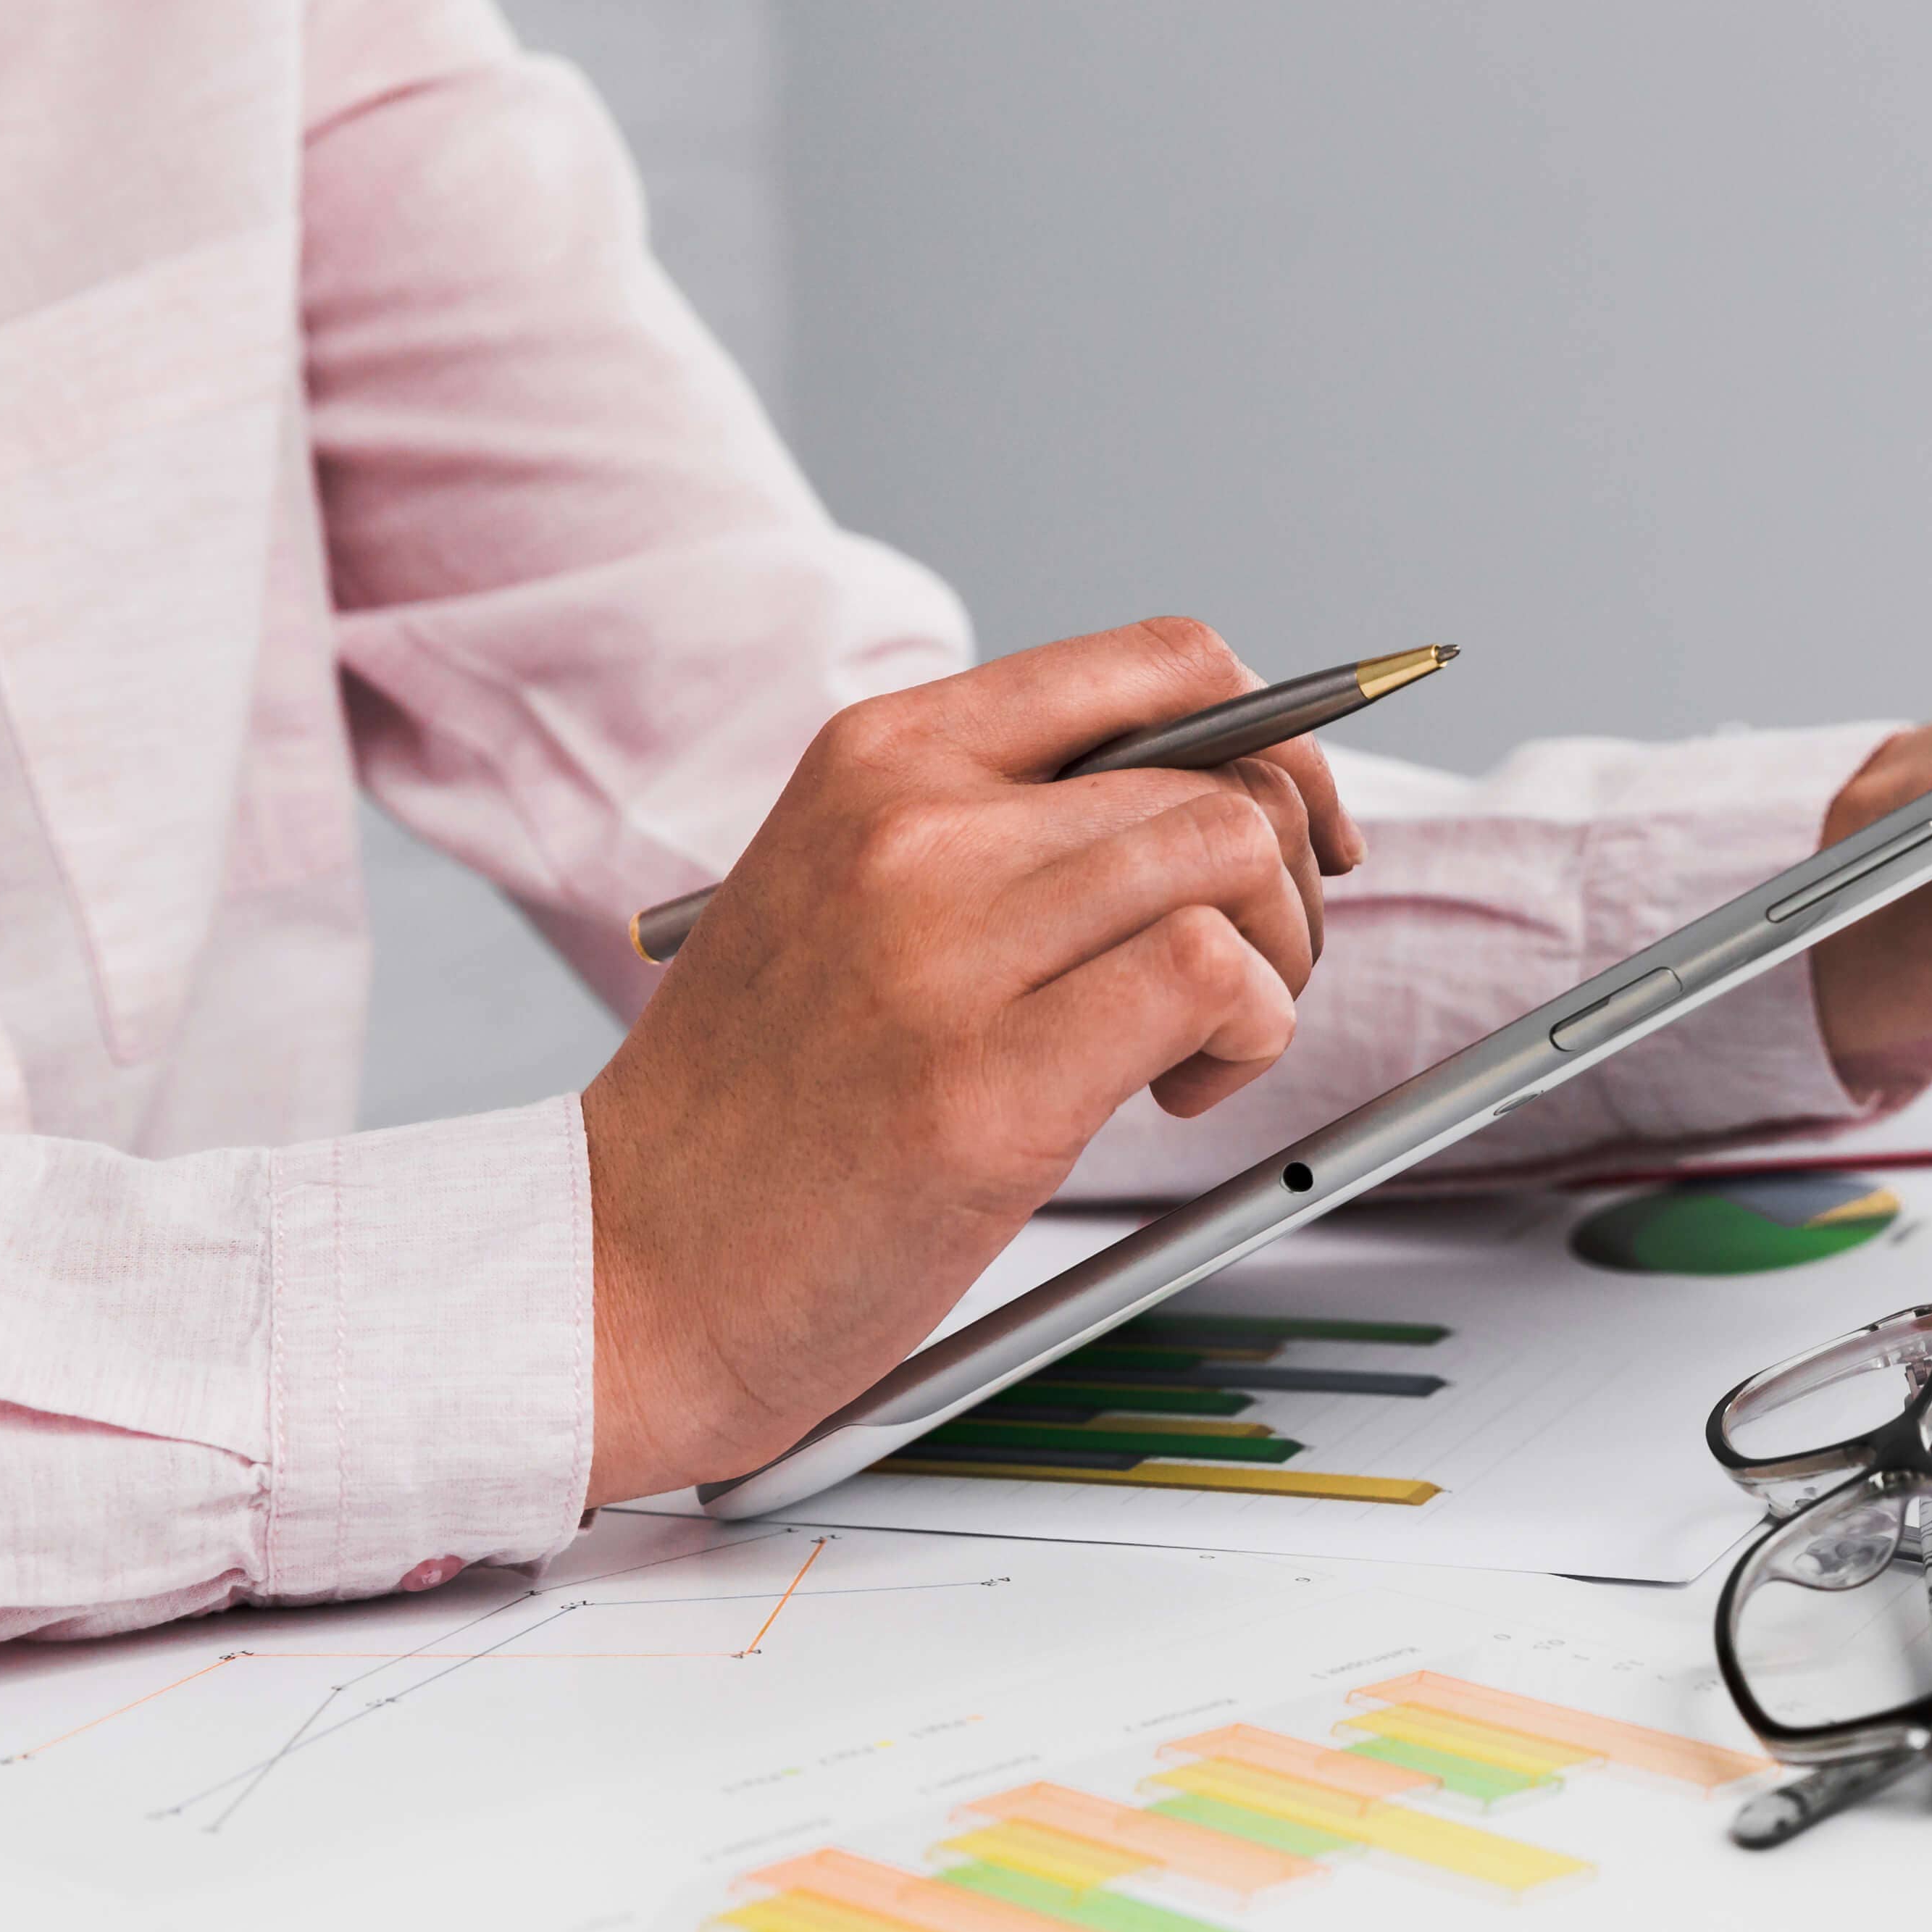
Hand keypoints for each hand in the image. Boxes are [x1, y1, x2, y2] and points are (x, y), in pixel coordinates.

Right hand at [577, 617, 1359, 1505]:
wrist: (626, 1265)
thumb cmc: (763, 1106)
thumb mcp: (852, 896)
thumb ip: (1009, 831)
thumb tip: (1231, 801)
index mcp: (881, 755)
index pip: (1160, 666)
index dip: (1280, 739)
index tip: (1306, 831)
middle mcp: (912, 822)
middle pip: (1226, 773)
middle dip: (1291, 883)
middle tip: (1249, 983)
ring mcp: (946, 946)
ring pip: (1235, 857)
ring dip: (1278, 964)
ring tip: (1198, 1048)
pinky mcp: (990, 1082)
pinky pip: (1214, 980)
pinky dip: (1249, 1036)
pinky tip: (1176, 1094)